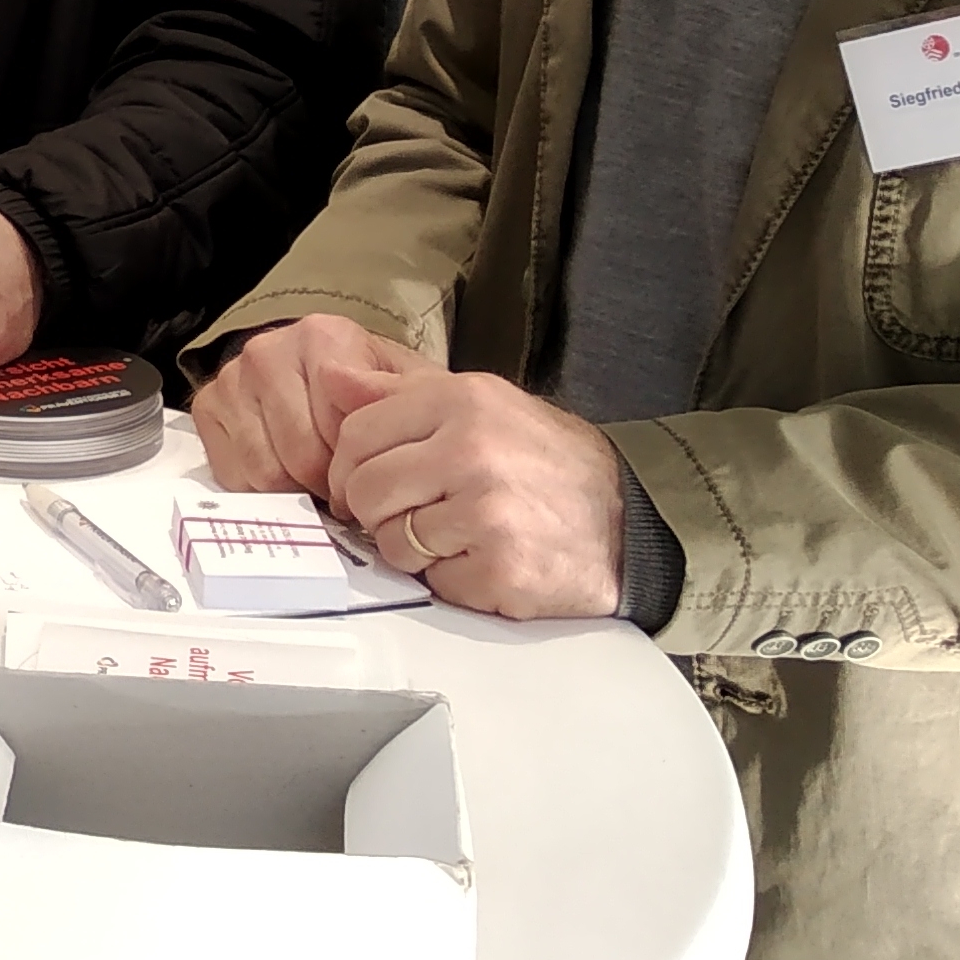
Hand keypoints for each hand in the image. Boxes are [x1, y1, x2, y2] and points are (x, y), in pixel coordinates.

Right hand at [188, 312, 418, 492]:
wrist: (338, 382)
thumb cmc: (374, 391)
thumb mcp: (406, 389)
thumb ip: (392, 396)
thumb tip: (358, 397)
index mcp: (320, 335)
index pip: (337, 426)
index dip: (356, 459)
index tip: (368, 462)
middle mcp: (267, 350)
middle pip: (300, 454)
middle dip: (327, 480)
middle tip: (342, 481)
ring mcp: (231, 379)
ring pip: (265, 471)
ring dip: (294, 488)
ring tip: (314, 475)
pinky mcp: (206, 407)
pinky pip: (234, 477)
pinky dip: (261, 489)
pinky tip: (281, 470)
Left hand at [320, 361, 626, 619]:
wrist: (627, 524)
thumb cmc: (547, 463)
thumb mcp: (481, 404)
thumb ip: (401, 393)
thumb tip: (332, 377)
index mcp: (461, 401)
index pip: (358, 434)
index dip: (348, 467)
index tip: (364, 484)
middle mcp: (471, 451)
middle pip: (365, 490)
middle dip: (377, 512)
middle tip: (407, 516)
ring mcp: (485, 512)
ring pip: (392, 542)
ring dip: (414, 549)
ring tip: (456, 535)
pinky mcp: (498, 569)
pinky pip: (434, 581)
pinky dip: (452, 579)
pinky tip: (484, 559)